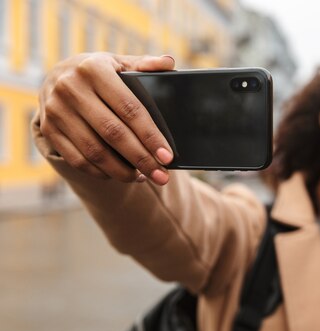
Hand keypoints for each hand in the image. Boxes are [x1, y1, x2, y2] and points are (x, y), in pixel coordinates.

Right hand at [38, 53, 175, 184]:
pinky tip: (120, 175)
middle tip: (161, 176)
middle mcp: (71, 88)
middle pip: (114, 134)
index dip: (150, 136)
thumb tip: (169, 62)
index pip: (130, 109)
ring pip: (95, 151)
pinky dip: (101, 172)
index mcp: (94, 70)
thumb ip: (144, 64)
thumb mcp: (119, 63)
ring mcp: (56, 111)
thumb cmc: (99, 73)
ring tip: (144, 177)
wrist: (57, 76)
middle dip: (142, 159)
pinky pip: (78, 160)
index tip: (168, 156)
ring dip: (122, 171)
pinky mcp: (49, 129)